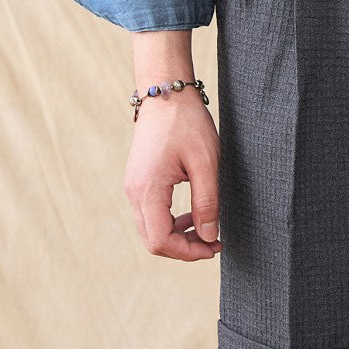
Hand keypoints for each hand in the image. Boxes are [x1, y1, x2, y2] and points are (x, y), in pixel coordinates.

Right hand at [124, 87, 222, 260]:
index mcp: (148, 189)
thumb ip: (207, 202)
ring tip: (208, 229)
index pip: (159, 241)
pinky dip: (172, 222)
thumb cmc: (188, 124)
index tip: (214, 246)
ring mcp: (133, 187)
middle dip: (184, 248)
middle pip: (153, 240)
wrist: (166, 95)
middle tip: (215, 243)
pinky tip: (194, 214)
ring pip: (151, 229)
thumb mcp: (206, 164)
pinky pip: (152, 214)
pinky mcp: (139, 182)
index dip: (188, 252)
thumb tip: (209, 236)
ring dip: (179, 236)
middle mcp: (134, 193)